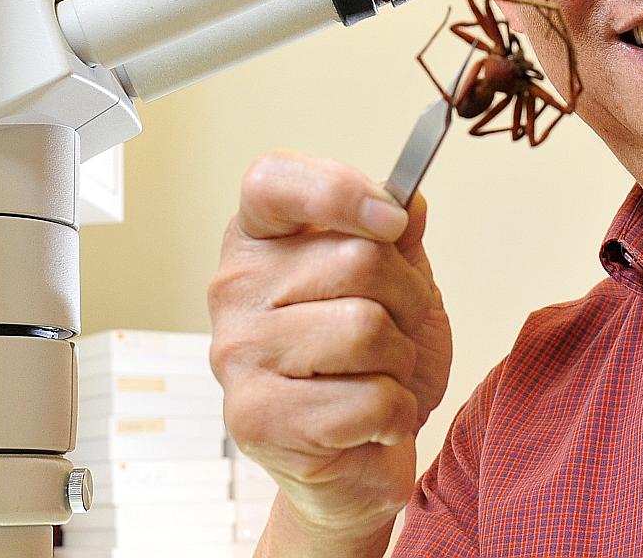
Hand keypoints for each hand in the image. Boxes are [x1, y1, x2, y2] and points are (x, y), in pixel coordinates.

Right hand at [209, 149, 452, 541]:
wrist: (356, 460)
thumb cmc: (370, 363)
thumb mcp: (398, 285)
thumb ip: (398, 239)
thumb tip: (409, 200)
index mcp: (258, 240)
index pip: (273, 181)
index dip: (339, 191)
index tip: (393, 219)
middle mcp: (233, 289)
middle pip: (357, 259)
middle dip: (407, 299)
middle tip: (397, 329)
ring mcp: (236, 355)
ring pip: (367, 329)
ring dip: (400, 360)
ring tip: (378, 376)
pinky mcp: (255, 419)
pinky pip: (369, 398)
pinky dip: (395, 413)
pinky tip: (370, 421)